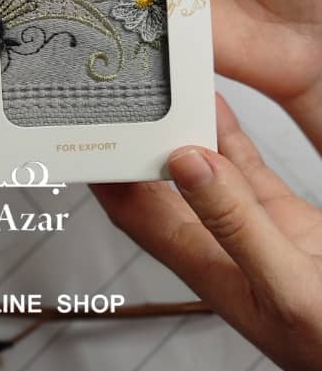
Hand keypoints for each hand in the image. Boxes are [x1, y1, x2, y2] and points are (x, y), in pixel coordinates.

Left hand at [93, 97, 321, 370]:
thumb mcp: (288, 287)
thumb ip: (236, 225)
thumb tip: (185, 163)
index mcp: (208, 269)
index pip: (134, 212)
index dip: (104, 174)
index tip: (81, 130)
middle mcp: (220, 245)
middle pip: (159, 184)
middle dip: (134, 142)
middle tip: (114, 91)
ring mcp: (252, 229)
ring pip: (203, 168)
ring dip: (180, 129)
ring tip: (157, 83)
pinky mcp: (287, 219)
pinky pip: (246, 167)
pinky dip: (229, 134)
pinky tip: (217, 104)